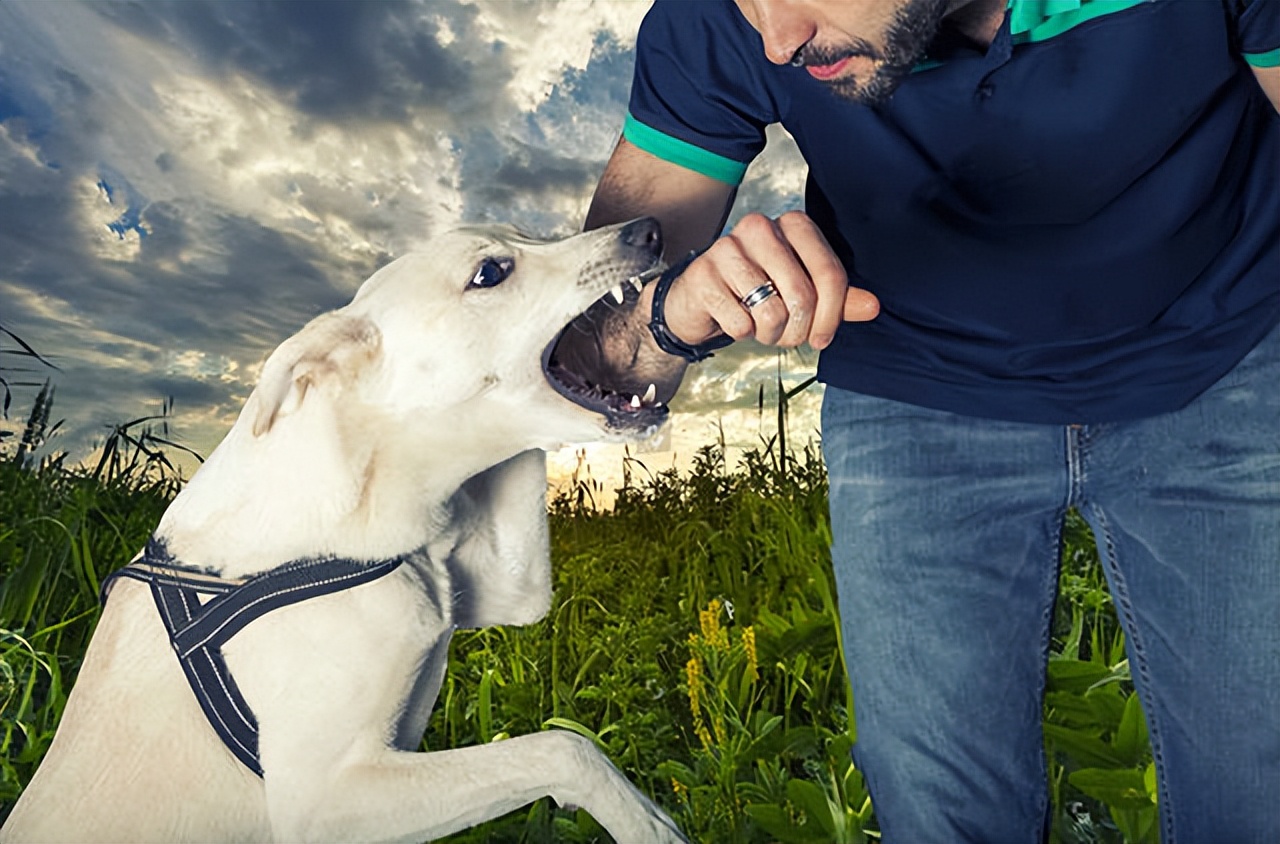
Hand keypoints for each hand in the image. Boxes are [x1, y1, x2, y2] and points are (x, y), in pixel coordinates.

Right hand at [655, 211, 878, 350]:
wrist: (701, 298)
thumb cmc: (757, 291)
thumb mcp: (803, 291)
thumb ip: (838, 297)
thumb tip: (873, 306)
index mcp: (793, 224)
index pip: (831, 274)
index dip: (832, 316)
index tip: (822, 337)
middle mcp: (760, 227)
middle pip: (803, 297)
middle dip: (798, 331)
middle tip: (787, 336)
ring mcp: (727, 248)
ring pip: (772, 313)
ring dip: (769, 334)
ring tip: (760, 326)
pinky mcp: (702, 275)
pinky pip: (740, 323)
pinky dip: (741, 333)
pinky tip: (734, 318)